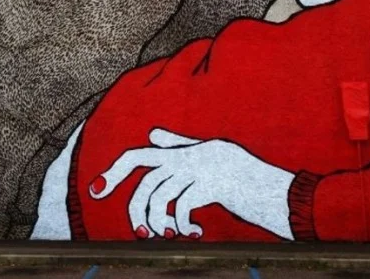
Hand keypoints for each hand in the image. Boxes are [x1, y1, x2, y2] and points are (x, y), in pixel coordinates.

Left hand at [89, 128, 294, 239]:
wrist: (274, 187)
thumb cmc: (239, 173)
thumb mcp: (208, 154)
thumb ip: (179, 145)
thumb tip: (152, 134)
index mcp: (183, 152)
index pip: (139, 155)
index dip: (114, 170)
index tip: (95, 190)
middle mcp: (187, 157)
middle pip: (144, 179)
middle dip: (134, 209)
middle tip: (139, 233)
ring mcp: (199, 168)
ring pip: (161, 196)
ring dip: (161, 223)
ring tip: (171, 236)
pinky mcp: (212, 182)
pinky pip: (183, 206)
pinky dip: (183, 225)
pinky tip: (195, 232)